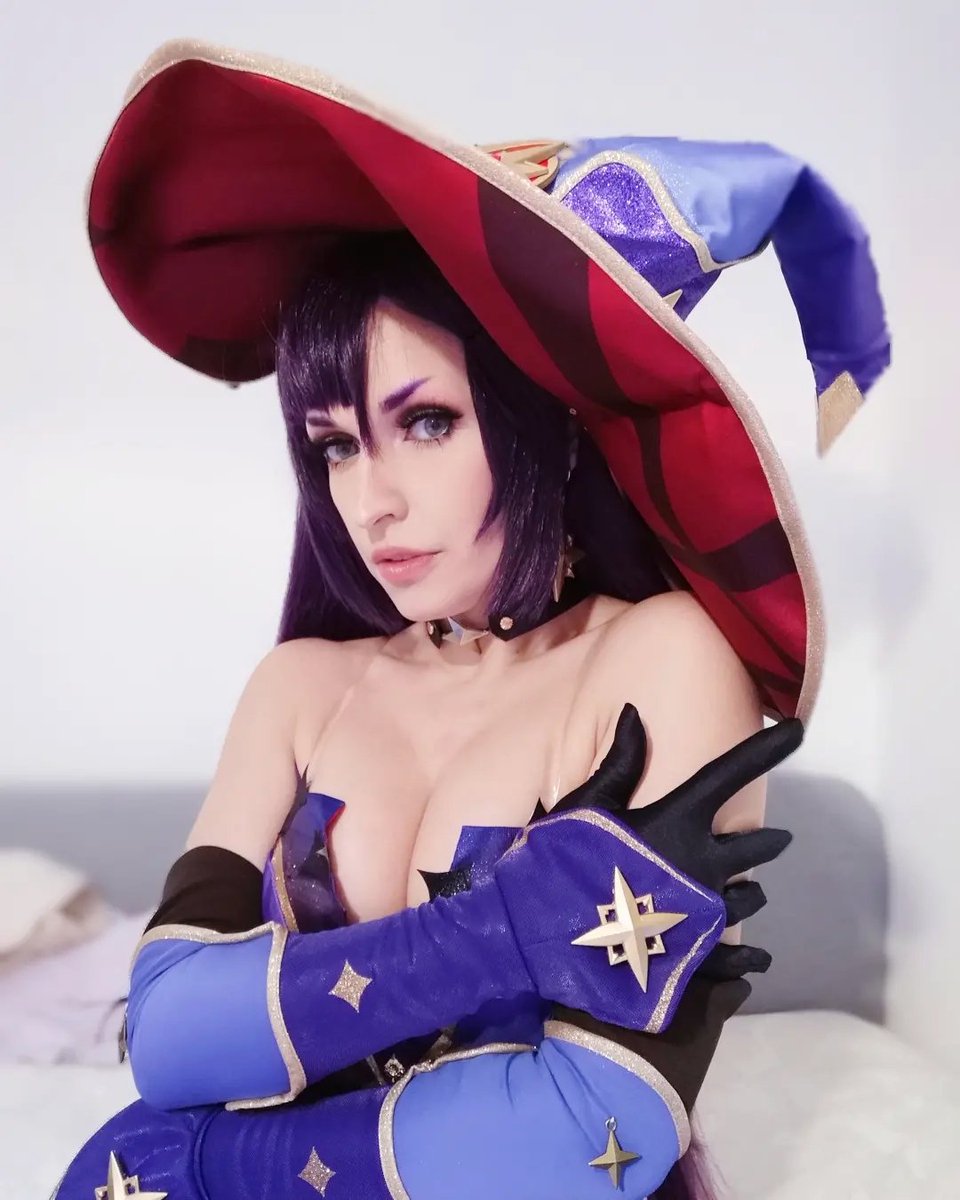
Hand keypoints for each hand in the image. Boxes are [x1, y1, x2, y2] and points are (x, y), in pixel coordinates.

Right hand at [531, 703, 800, 983]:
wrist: (547, 938)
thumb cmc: (562, 863)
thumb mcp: (585, 806)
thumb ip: (619, 763)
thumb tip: (634, 712)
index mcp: (676, 820)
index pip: (729, 773)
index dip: (765, 748)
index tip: (798, 729)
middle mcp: (702, 862)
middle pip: (757, 845)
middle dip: (768, 842)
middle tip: (775, 841)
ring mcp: (704, 911)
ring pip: (749, 897)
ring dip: (749, 891)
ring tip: (746, 892)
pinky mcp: (699, 953)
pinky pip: (741, 954)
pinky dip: (748, 956)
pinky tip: (754, 960)